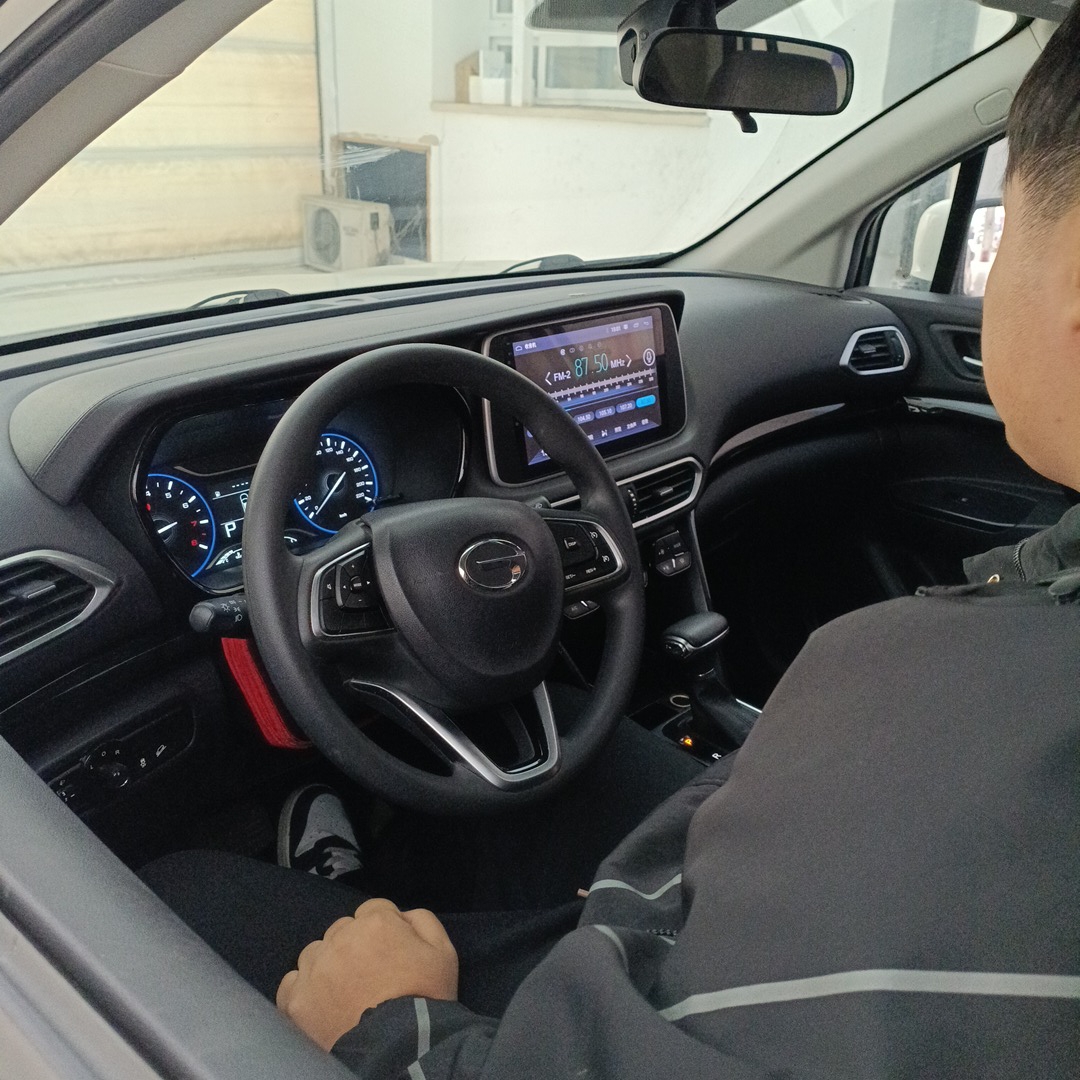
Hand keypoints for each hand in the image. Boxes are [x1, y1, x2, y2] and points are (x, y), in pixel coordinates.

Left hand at [276, 898, 458, 1050]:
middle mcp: (340, 938)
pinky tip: (321, 1003)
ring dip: (328, 964)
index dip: (385, 930)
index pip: (375, 910)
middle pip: (343, 929)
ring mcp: (314, 969)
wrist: (401, 1050)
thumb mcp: (443, 951)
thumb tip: (401, 915)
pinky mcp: (297, 1000)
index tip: (391, 952)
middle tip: (370, 974)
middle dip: (356, 944)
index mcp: (376, 922)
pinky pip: (292, 982)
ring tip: (345, 991)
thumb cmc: (426, 998)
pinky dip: (304, 989)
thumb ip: (421, 920)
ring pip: (316, 952)